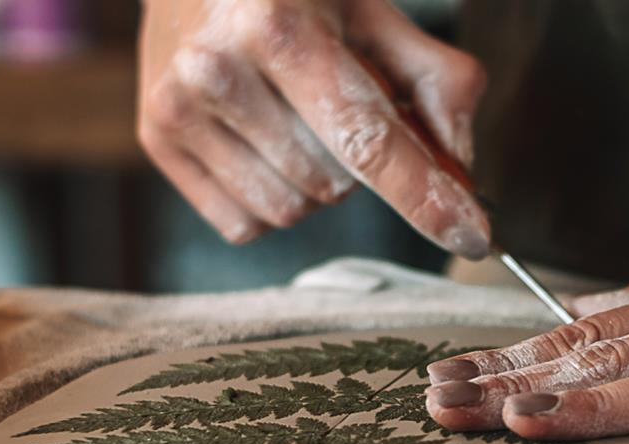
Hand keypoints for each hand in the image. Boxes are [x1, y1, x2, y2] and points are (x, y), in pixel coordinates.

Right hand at [137, 0, 489, 255]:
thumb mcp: (372, 12)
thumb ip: (434, 82)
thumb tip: (460, 174)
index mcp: (279, 24)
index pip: (367, 137)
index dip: (425, 195)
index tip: (471, 235)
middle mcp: (217, 67)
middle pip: (336, 183)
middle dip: (359, 161)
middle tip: (340, 104)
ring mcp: (178, 107)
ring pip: (292, 210)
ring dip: (317, 183)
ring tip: (298, 118)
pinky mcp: (157, 139)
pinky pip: (246, 223)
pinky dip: (271, 198)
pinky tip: (263, 141)